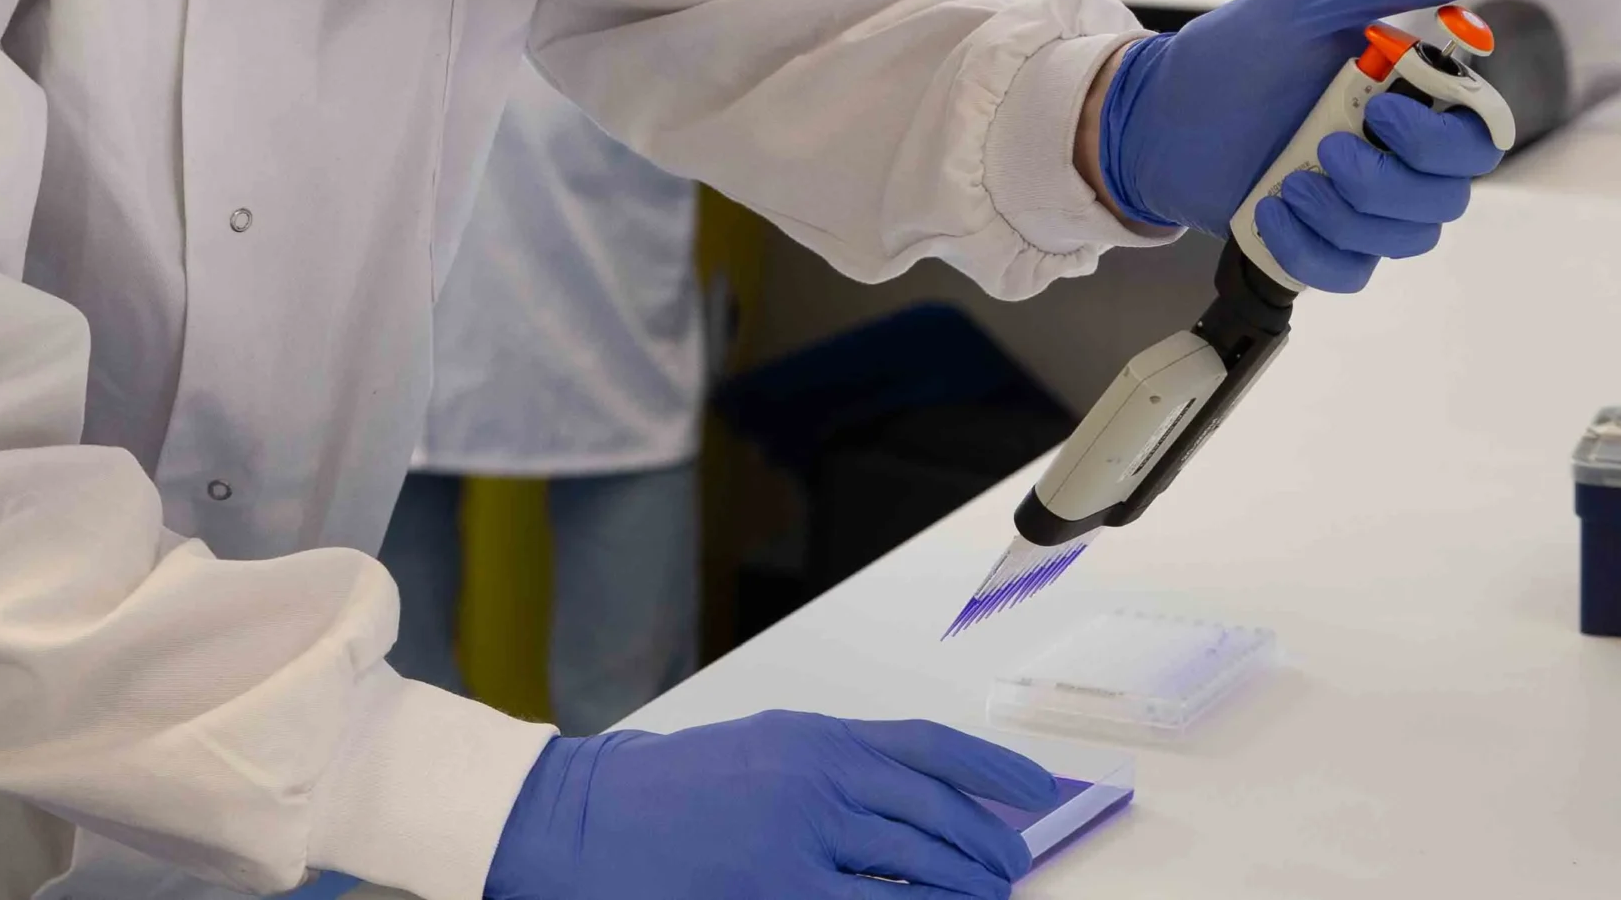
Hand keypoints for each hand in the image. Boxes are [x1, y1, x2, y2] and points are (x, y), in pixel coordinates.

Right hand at [485, 711, 1057, 899]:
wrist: (582, 823)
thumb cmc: (662, 792)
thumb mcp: (758, 752)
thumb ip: (832, 770)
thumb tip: (909, 804)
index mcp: (814, 735)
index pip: (931, 746)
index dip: (996, 769)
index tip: (1038, 790)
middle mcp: (818, 777)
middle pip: (936, 813)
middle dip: (986, 845)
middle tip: (1011, 868)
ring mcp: (801, 837)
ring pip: (917, 867)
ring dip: (963, 888)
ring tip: (984, 899)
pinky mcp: (779, 891)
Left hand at [1095, 0, 1504, 292]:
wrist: (1156, 113)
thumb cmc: (1231, 52)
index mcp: (1407, 96)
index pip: (1478, 133)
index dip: (1444, 136)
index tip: (1382, 109)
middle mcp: (1395, 153)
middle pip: (1448, 195)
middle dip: (1387, 179)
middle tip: (1325, 147)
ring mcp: (1359, 203)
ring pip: (1405, 238)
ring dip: (1345, 214)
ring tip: (1287, 181)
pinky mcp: (1320, 241)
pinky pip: (1349, 271)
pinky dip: (1312, 249)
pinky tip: (1269, 210)